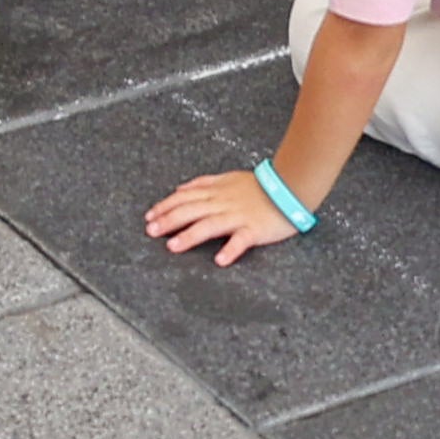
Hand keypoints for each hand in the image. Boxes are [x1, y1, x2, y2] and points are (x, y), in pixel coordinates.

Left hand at [145, 172, 298, 267]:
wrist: (289, 187)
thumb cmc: (259, 186)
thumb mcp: (228, 178)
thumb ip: (204, 183)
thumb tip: (180, 188)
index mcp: (217, 191)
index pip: (185, 197)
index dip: (166, 205)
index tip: (149, 215)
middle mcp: (223, 203)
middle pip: (191, 210)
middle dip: (169, 220)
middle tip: (151, 231)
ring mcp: (238, 216)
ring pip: (210, 225)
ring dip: (190, 236)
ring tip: (173, 247)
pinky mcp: (255, 229)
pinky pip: (241, 240)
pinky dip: (231, 250)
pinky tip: (220, 260)